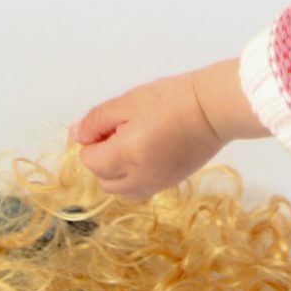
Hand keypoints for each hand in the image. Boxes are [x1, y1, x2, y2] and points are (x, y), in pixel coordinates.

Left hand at [69, 70, 226, 201]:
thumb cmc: (170, 100)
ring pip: (120, 190)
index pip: (89, 160)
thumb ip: (96, 120)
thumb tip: (77, 135)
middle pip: (102, 179)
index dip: (95, 139)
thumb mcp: (127, 102)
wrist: (213, 109)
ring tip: (133, 143)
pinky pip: (139, 189)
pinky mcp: (170, 184)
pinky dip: (134, 177)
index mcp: (124, 157)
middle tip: (122, 130)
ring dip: (116, 172)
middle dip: (102, 158)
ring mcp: (156, 185)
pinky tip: (148, 152)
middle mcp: (138, 179)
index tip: (113, 122)